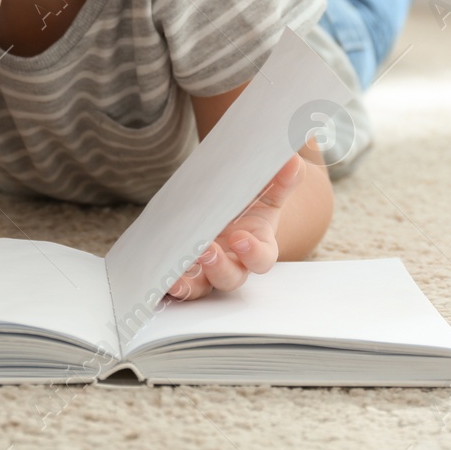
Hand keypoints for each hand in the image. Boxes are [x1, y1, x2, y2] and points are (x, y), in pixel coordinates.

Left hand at [166, 153, 306, 300]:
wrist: (228, 206)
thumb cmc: (250, 200)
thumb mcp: (265, 188)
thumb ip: (281, 179)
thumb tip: (292, 161)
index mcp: (257, 245)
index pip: (262, 259)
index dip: (253, 253)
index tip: (240, 237)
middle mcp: (233, 262)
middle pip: (231, 278)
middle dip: (219, 268)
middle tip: (206, 250)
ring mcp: (208, 270)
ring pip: (202, 287)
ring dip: (189, 285)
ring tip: (175, 277)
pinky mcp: (187, 271)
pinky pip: (178, 285)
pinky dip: (169, 286)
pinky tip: (157, 277)